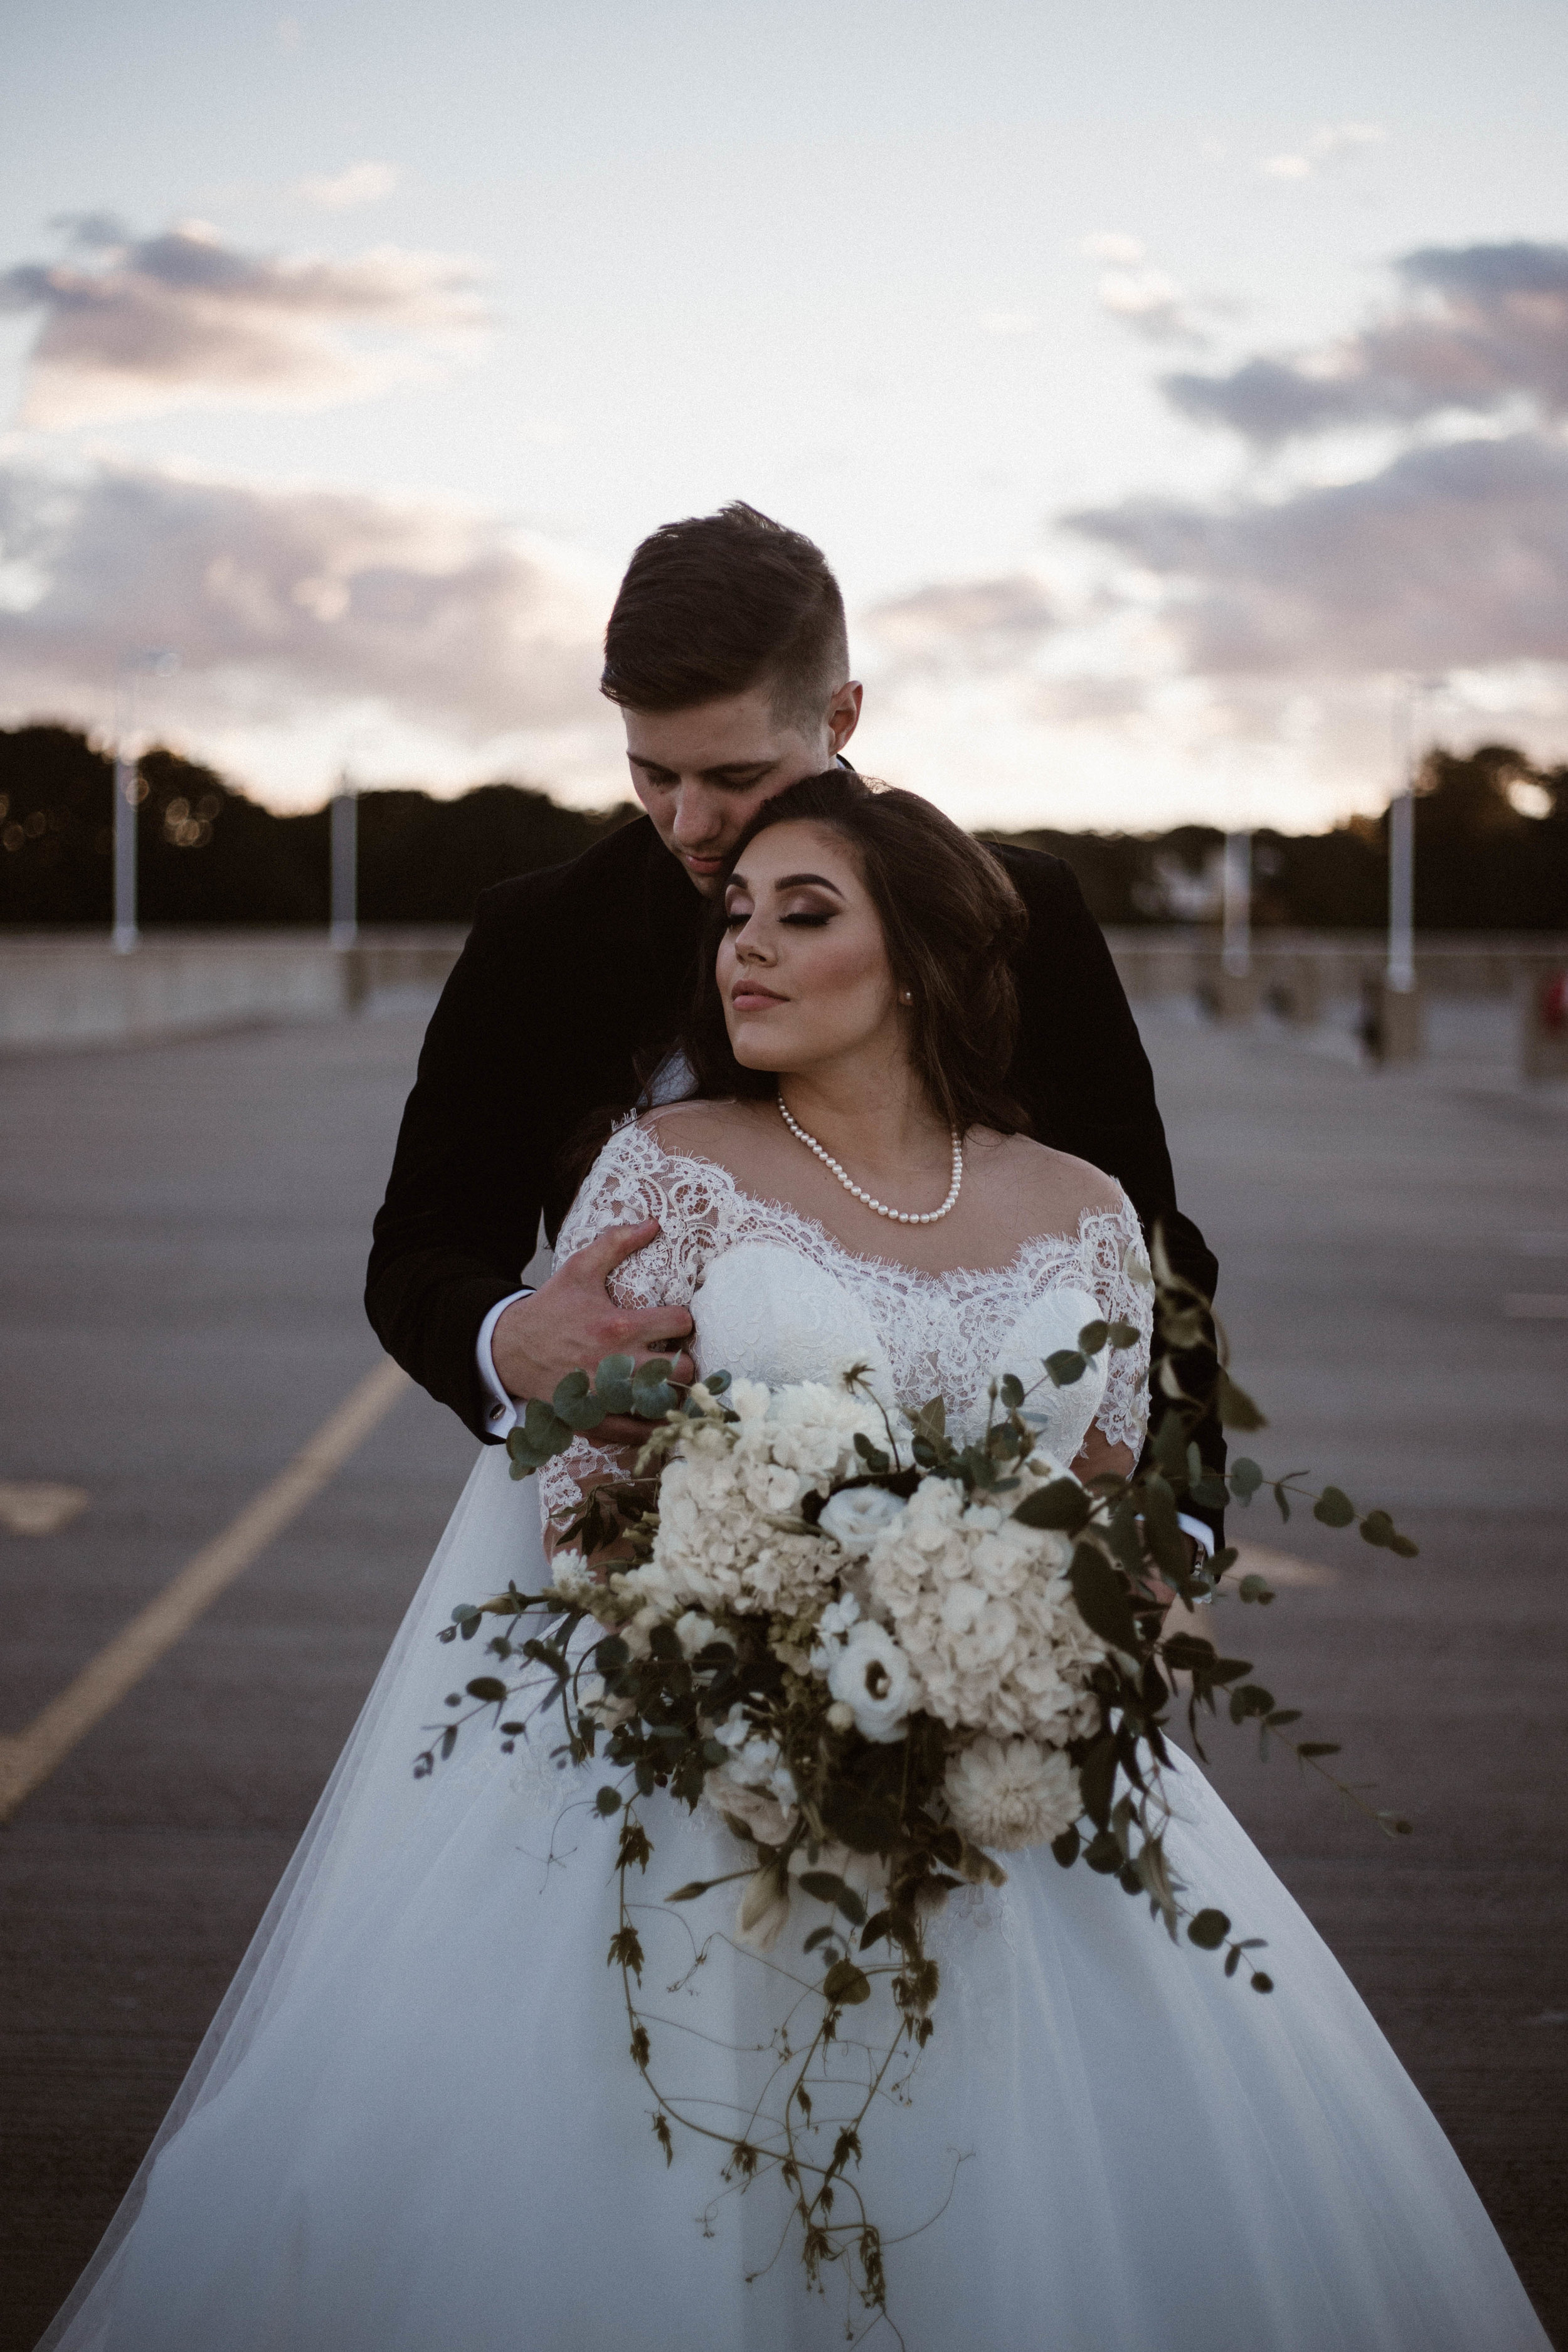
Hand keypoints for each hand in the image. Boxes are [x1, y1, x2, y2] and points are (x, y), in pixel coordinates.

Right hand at [490, 1219, 695, 1443]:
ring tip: (671, 1384)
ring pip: (665, 1404)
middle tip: (677, 1356)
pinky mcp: (594, 1420)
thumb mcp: (579, 1269)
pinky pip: (636, 1434)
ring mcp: (606, 1397)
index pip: (678, 1323)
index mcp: (617, 1326)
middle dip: (686, 1361)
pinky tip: (659, 1418)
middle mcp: (616, 1364)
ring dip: (674, 1394)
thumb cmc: (549, 1309)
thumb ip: (615, 1244)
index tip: (676, 1322)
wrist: (509, 1349)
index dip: (683, 1320)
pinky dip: (653, 1428)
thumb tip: (653, 1224)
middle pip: (682, 1369)